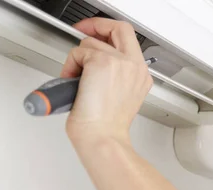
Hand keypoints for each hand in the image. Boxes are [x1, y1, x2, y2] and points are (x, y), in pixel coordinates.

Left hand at [61, 18, 152, 142]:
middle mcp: (136, 67)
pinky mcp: (102, 62)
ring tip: (76, 80)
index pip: (130, 41)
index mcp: (141, 76)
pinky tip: (74, 82)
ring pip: (92, 43)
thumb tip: (96, 61)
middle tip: (83, 36)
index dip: (111, 33)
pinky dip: (70, 66)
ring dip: (78, 59)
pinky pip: (79, 52)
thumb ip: (116, 76)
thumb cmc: (107, 127)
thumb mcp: (121, 98)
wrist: (103, 137)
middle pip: (119, 29)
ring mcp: (120, 62)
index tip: (98, 35)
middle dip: (96, 28)